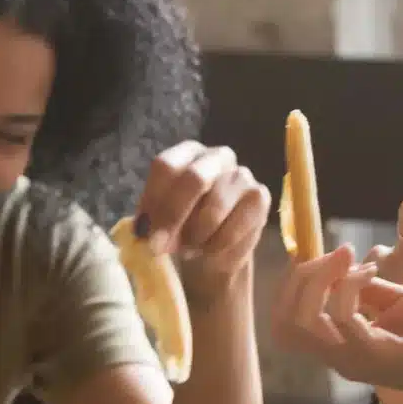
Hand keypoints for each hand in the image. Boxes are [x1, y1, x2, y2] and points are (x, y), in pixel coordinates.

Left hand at [134, 141, 271, 303]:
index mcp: (187, 153)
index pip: (166, 166)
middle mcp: (216, 157)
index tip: (142, 232)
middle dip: (173, 216)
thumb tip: (143, 232)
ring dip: (195, 236)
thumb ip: (151, 220)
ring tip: (188, 250)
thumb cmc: (183, 226)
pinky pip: (234, 227)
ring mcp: (242, 175)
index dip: (153, 200)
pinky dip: (215, 246)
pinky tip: (209, 250)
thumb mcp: (160, 220)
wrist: (215, 248)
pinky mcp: (260, 198)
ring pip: (214, 208)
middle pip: (194, 178)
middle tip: (158, 247)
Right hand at [274, 249, 402, 403]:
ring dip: (321, 278)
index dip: (296, 281)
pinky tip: (374, 273)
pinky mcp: (373, 354)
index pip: (284, 321)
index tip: (334, 254)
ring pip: (301, 319)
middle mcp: (338, 355)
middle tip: (338, 255)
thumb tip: (343, 271)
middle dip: (301, 277)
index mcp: (341, 344)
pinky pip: (339, 315)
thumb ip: (369, 292)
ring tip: (355, 261)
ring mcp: (351, 357)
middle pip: (282, 320)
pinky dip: (350, 284)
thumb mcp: (402, 303)